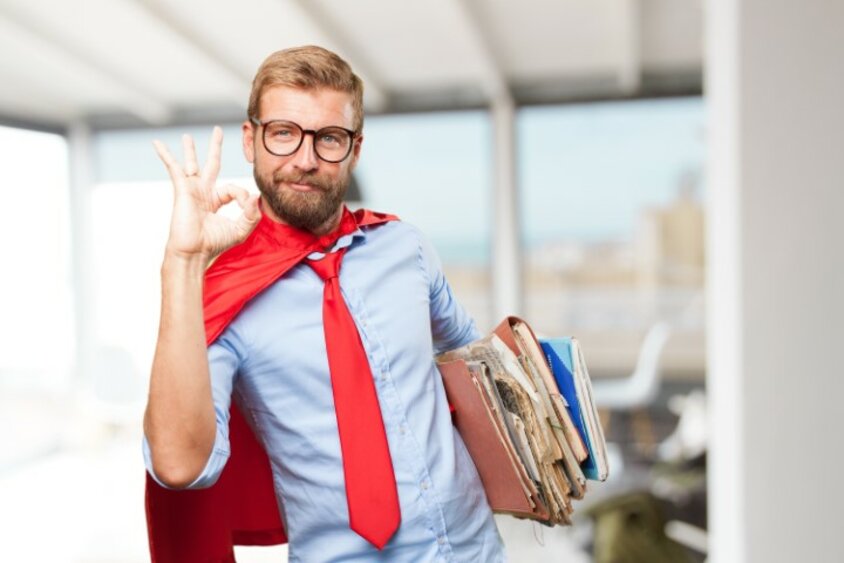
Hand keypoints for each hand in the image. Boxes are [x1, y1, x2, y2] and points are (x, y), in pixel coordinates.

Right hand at [154, 127, 260, 261]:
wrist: (194, 252)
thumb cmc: (214, 244)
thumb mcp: (240, 229)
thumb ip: (251, 214)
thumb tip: (256, 195)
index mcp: (215, 201)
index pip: (233, 189)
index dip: (242, 195)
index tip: (246, 204)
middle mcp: (203, 193)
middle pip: (211, 164)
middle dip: (215, 147)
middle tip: (218, 131)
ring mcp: (191, 190)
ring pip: (191, 164)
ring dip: (190, 150)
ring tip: (187, 136)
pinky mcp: (182, 189)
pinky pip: (173, 167)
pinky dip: (166, 155)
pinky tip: (157, 143)